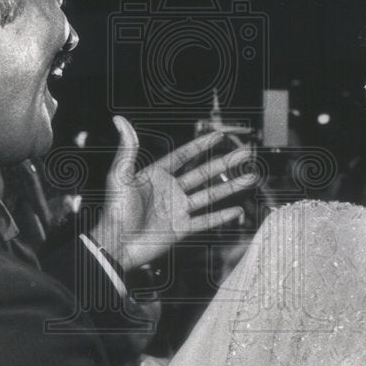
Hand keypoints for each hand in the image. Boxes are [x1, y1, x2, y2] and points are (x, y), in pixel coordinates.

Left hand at [89, 116, 256, 270]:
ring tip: (250, 178)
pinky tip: (237, 210)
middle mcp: (170, 191)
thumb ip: (127, 148)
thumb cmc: (114, 210)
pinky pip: (206, 221)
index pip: (184, 156)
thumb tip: (120, 120)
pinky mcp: (181, 229)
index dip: (201, 145)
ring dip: (230, 187)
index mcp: (157, 175)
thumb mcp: (120, 176)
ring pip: (210, 195)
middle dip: (225, 163)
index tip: (219, 135)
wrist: (116, 244)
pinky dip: (222, 216)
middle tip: (244, 153)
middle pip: (203, 173)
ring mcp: (177, 210)